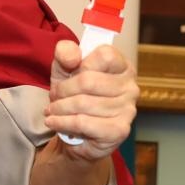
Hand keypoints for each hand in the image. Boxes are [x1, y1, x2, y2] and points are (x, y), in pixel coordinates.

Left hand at [45, 40, 137, 161]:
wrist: (73, 132)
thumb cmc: (73, 95)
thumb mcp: (64, 68)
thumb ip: (66, 52)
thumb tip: (73, 58)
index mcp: (122, 67)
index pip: (105, 55)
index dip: (81, 63)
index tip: (71, 72)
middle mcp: (130, 88)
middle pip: (88, 81)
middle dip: (63, 90)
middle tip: (55, 97)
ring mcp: (128, 111)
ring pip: (83, 103)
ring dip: (59, 108)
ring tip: (53, 110)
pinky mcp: (118, 131)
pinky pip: (83, 123)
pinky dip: (62, 122)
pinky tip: (54, 122)